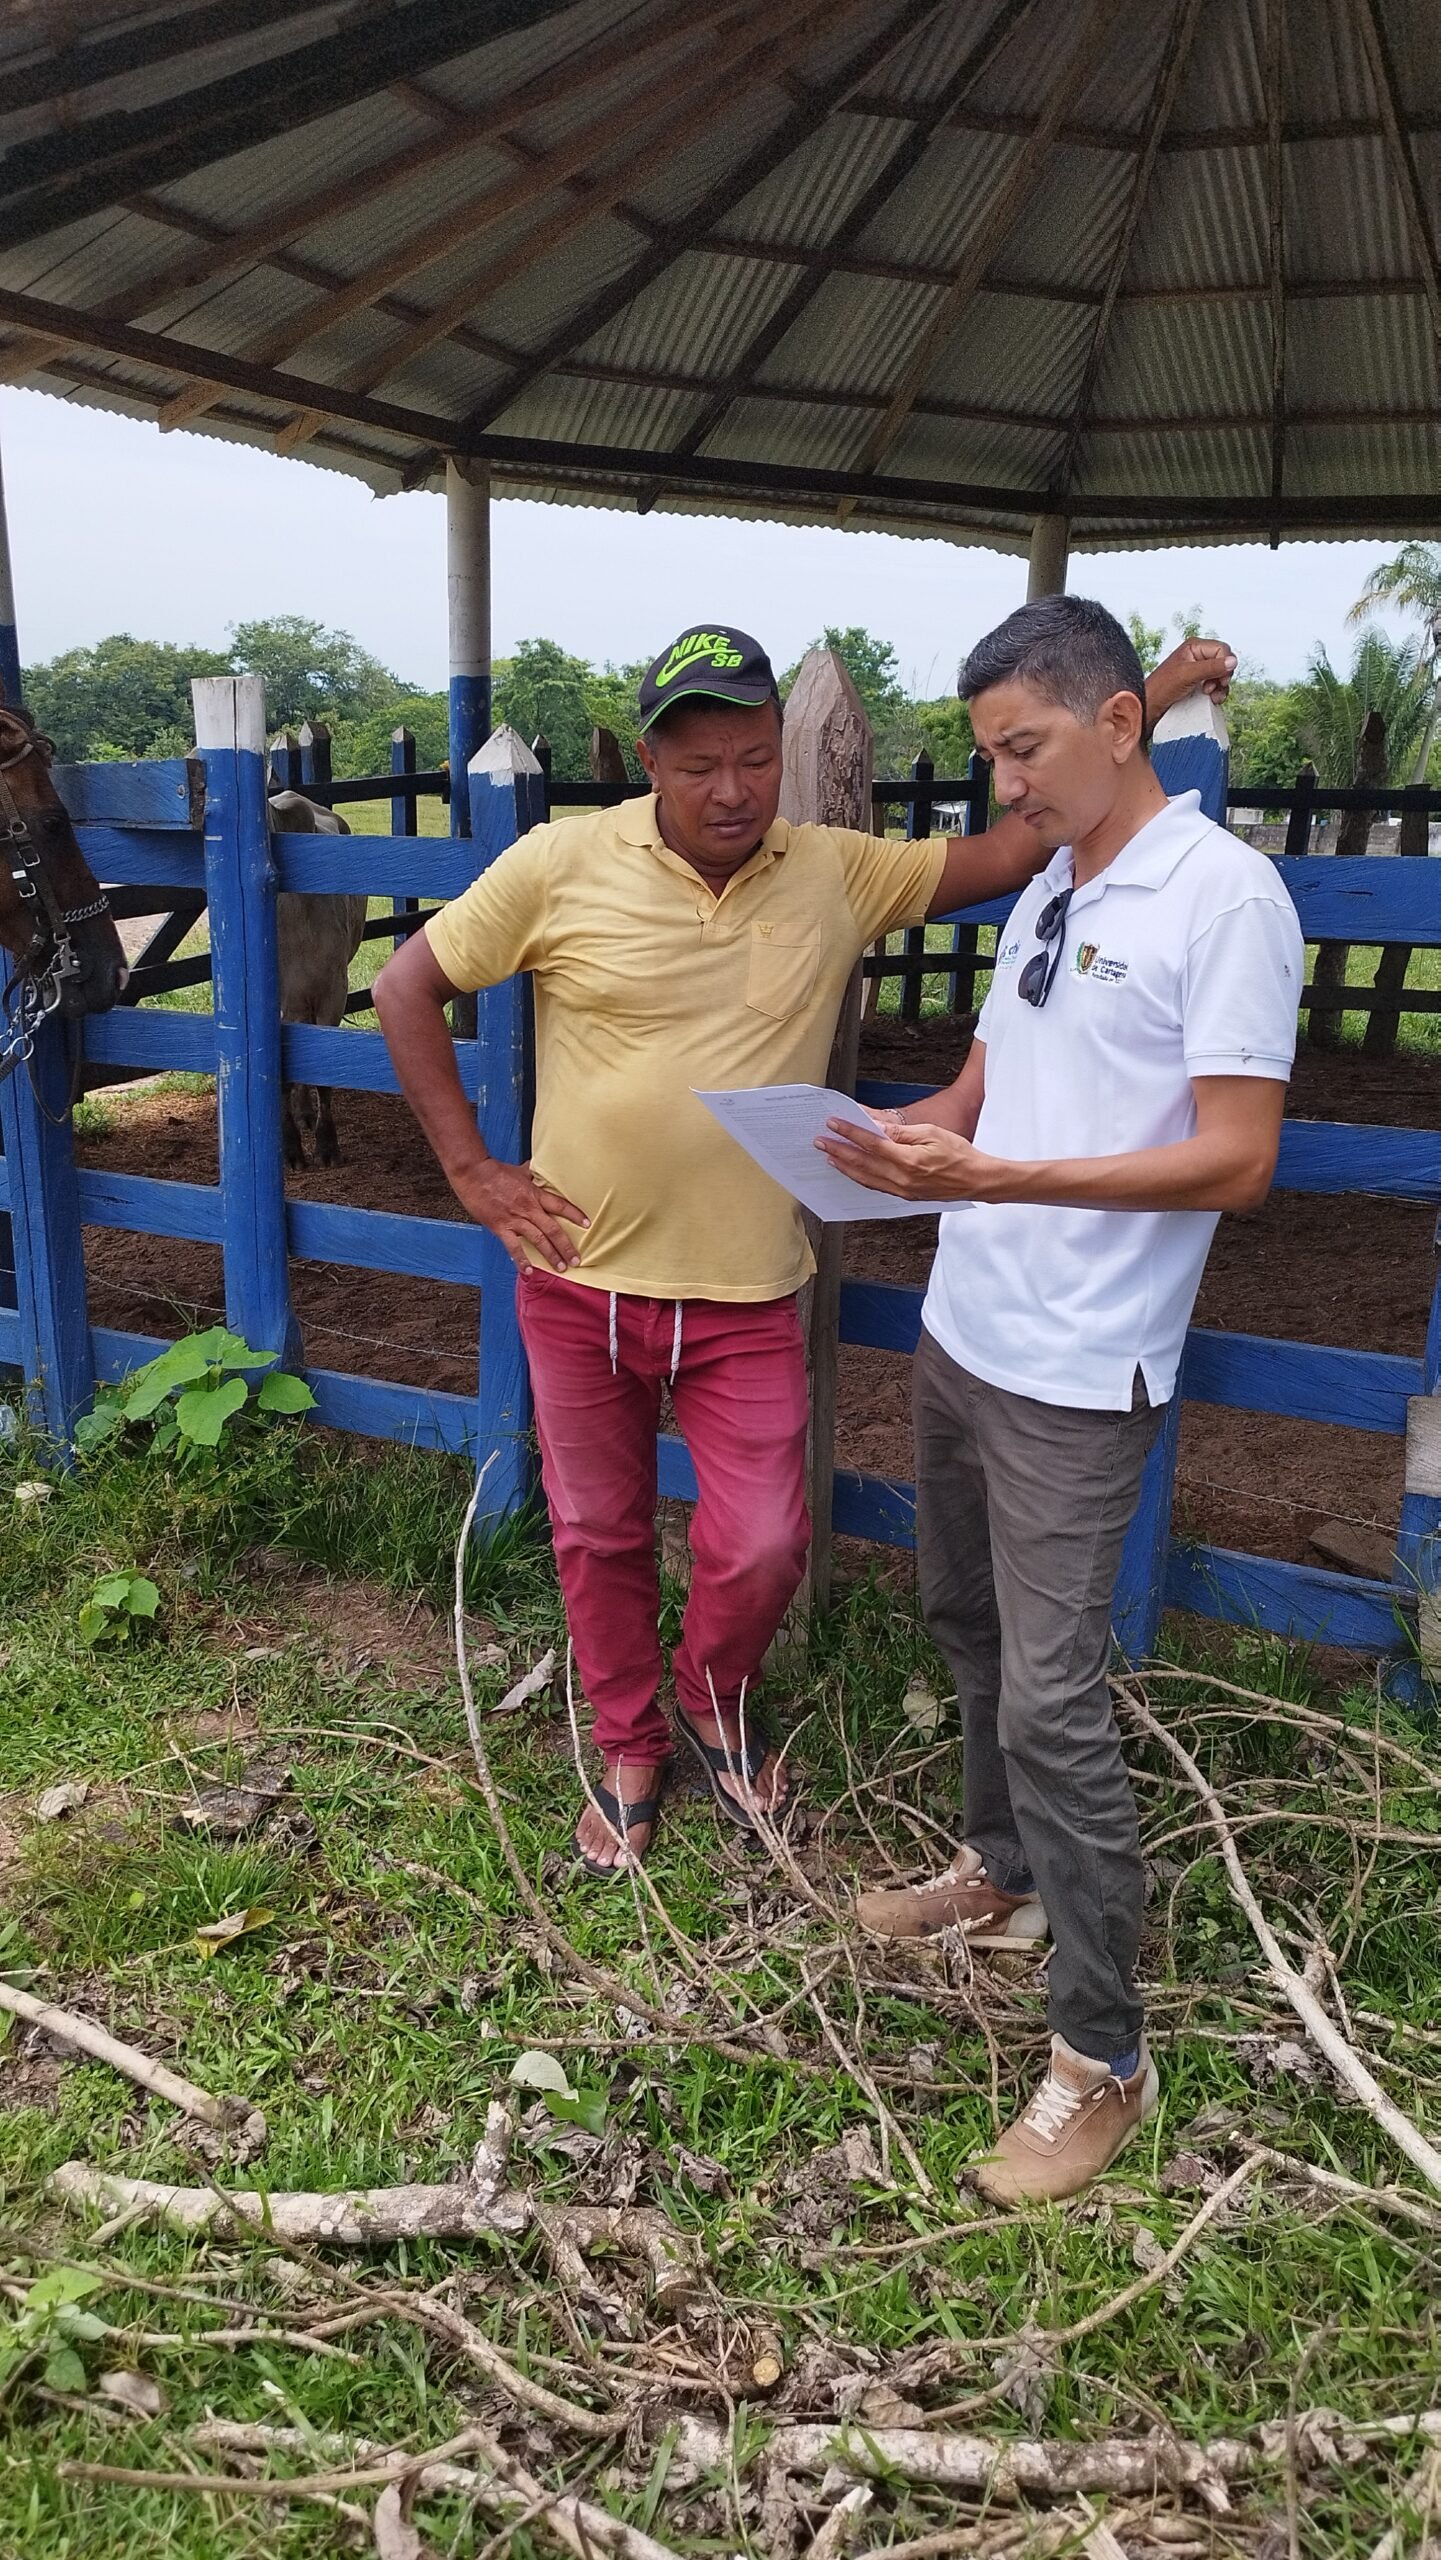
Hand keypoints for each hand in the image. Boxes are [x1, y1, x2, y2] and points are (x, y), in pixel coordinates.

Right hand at [450, 1155, 587, 1270]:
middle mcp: (528, 1208)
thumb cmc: (494, 1171)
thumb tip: (538, 1168)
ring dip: (550, 1255)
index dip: (575, 1214)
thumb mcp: (519, 1170)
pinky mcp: (500, 1227)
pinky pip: (513, 1246)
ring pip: (538, 1240)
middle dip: (566, 1246)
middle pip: (553, 1229)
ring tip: (560, 1268)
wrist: (473, 1173)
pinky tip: (529, 1271)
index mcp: (534, 1194)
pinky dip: (521, 1260)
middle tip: (576, 1260)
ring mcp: (515, 1219)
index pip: (560, 1205)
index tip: (587, 1224)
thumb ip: (531, 1173)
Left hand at [817, 1116, 1004, 1201]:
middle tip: (820, 1141)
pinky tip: (851, 1170)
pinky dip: (860, 1177)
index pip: (872, 1145)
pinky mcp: (905, 1196)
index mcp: (909, 1161)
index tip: (834, 1124)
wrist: (976, 1180)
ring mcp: (903, 1190)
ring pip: (865, 1178)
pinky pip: (876, 1186)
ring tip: (829, 1155)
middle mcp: (902, 1179)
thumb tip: (876, 1127)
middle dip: (839, 1151)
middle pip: (862, 1164)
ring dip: (845, 1166)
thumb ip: (901, 1133)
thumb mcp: (931, 1133)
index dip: (850, 1133)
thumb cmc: (958, 1153)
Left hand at [1147, 637, 1236, 718]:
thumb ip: (1211, 667)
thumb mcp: (1188, 675)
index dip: (1225, 665)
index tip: (1220, 679)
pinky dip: (1218, 693)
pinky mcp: (1199, 683)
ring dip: (1221, 687)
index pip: (1223, 649)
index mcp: (1195, 646)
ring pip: (1223, 675)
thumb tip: (1233, 661)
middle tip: (1212, 687)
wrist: (1150, 706)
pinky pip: (1217, 685)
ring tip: (1210, 695)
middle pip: (1225, 662)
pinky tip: (1210, 699)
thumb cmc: (1162, 688)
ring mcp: (1199, 670)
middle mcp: (1198, 656)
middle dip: (1223, 677)